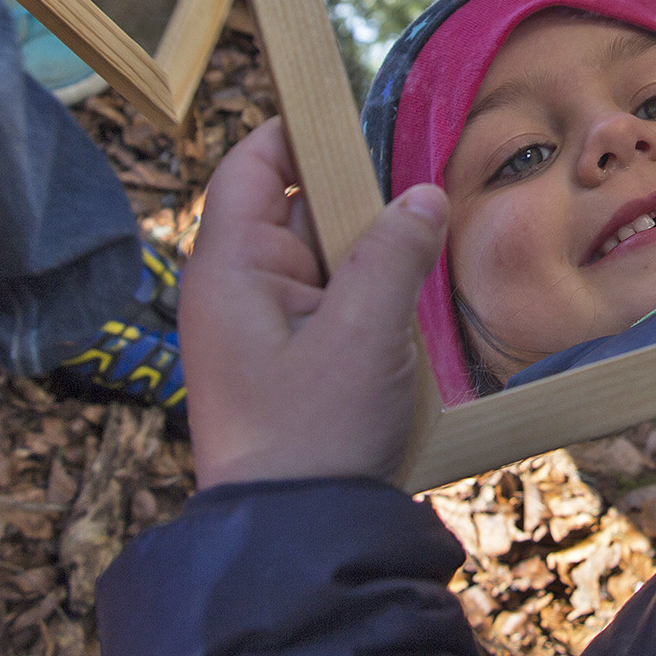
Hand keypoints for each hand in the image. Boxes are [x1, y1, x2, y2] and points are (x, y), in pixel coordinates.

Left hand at [181, 118, 448, 488]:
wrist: (294, 543)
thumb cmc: (313, 435)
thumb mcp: (365, 334)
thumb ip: (394, 254)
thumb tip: (421, 197)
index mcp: (230, 268)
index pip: (253, 164)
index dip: (301, 130)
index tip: (361, 113)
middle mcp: (237, 290)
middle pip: (299, 208)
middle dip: (360, 202)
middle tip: (421, 194)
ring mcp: (262, 329)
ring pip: (324, 259)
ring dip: (372, 256)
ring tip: (425, 252)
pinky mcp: (289, 363)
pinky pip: (332, 304)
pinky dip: (369, 298)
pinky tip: (410, 307)